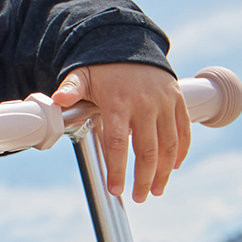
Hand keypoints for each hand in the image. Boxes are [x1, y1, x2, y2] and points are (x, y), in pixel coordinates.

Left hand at [50, 64, 190, 201]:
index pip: (117, 143)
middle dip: (144, 178)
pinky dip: (181, 150)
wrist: (132, 43)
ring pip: (168, 144)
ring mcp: (164, 102)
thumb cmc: (103, 68)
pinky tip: (174, 167)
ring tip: (157, 190)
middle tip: (139, 197)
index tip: (115, 190)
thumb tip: (57, 100)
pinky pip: (184, 130)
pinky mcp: (178, 100)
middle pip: (147, 149)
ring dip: (164, 171)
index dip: (117, 169)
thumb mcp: (82, 75)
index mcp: (118, 102)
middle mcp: (144, 104)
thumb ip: (71, 89)